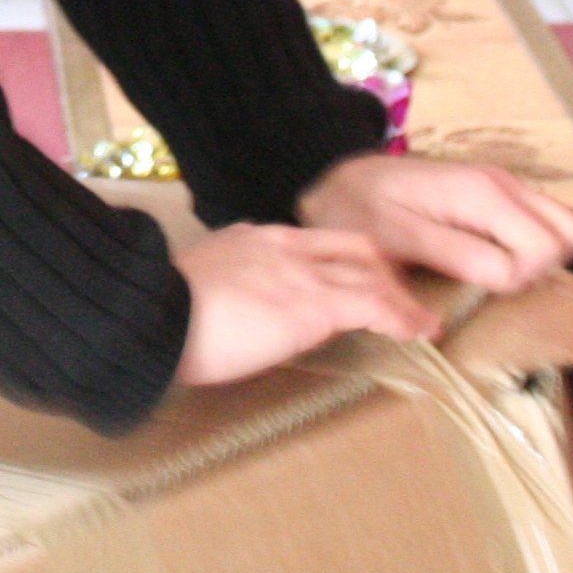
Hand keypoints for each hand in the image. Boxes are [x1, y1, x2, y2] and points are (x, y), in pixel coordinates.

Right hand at [173, 222, 428, 385]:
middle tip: (401, 295)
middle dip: (382, 268)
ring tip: (421, 320)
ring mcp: (300, 270)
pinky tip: (418, 332)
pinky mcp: (314, 302)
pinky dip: (402, 317)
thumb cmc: (156, 318)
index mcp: (249, 240)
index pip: (310, 242)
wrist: (151, 317)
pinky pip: (374, 305)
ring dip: (400, 297)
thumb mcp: (194, 293)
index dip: (340, 259)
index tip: (354, 278)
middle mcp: (281, 245)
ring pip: (370, 272)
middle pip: (350, 245)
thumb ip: (226, 295)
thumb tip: (237, 321)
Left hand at [296, 151, 572, 293]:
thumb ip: (453, 253)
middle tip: (491, 282)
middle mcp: (504, 184)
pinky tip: (490, 261)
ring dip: (539, 261)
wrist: (342, 178)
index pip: (545, 247)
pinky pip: (542, 226)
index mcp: (482, 193)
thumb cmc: (360, 207)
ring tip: (491, 274)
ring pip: (564, 229)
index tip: (477, 288)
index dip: (518, 279)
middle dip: (539, 269)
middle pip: (570, 234)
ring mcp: (506, 188)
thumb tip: (505, 279)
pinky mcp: (500, 197)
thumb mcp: (395, 236)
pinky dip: (531, 250)